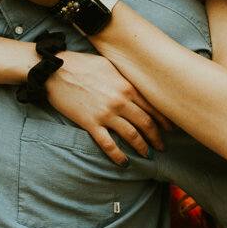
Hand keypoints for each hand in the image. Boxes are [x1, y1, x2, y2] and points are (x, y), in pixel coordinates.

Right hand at [45, 50, 166, 162]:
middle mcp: (120, 101)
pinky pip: (109, 145)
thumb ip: (124, 78)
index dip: (163, 119)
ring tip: (148, 154)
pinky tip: (124, 163)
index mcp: (126, 86)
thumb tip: (135, 87)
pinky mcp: (91, 124)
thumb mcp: (109, 65)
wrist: (56, 71)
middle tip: (162, 146)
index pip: (152, 106)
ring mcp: (106, 114)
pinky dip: (118, 156)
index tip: (170, 128)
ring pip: (131, 135)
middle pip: (145, 123)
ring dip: (142, 147)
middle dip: (156, 136)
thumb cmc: (82, 64)